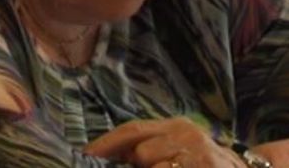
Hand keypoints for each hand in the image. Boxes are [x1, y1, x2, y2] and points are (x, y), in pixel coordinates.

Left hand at [84, 117, 243, 167]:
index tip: (85, 154)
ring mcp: (198, 155)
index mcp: (176, 126)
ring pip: (154, 167)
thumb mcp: (177, 149)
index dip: (106, 143)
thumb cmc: (203, 164)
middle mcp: (188, 134)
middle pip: (141, 151)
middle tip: (148, 166)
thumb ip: (148, 148)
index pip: (133, 130)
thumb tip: (106, 155)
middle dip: (137, 166)